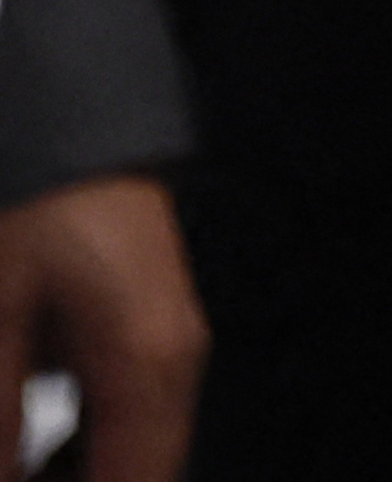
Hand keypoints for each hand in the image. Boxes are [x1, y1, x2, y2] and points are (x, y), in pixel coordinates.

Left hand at [0, 176, 201, 481]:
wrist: (86, 141)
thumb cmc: (45, 215)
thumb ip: (2, 417)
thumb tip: (1, 477)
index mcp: (146, 364)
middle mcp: (177, 366)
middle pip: (147, 474)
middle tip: (19, 472)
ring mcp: (176, 355)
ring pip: (146, 457)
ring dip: (93, 475)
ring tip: (22, 463)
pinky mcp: (161, 344)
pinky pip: (140, 426)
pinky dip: (97, 456)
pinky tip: (43, 456)